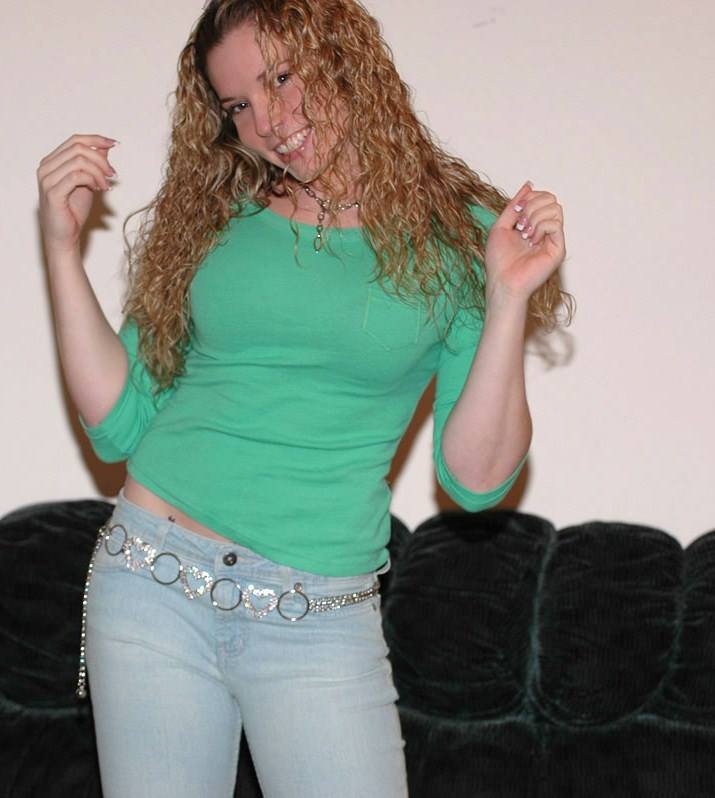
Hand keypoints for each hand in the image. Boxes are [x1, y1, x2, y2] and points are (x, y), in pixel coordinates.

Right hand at [37, 134, 117, 255]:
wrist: (65, 236)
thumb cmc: (74, 211)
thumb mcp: (88, 182)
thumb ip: (93, 164)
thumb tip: (105, 147)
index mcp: (52, 161)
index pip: (75, 140)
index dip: (96, 139)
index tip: (114, 144)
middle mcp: (46, 167)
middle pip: (78, 148)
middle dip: (101, 160)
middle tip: (113, 175)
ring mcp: (47, 179)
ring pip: (79, 161)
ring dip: (99, 172)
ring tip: (107, 185)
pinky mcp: (53, 192)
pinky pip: (76, 176)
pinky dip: (93, 180)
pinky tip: (100, 190)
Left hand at [484, 181, 565, 302]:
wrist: (502, 281)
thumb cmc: (500, 260)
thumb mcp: (501, 225)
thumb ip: (514, 205)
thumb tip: (528, 185)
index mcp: (534, 224)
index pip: (542, 197)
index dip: (529, 197)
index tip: (515, 210)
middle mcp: (546, 230)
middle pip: (551, 198)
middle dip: (532, 205)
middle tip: (520, 223)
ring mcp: (553, 239)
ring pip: (555, 208)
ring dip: (535, 216)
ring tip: (525, 233)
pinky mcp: (558, 248)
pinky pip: (555, 223)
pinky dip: (541, 226)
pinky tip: (532, 239)